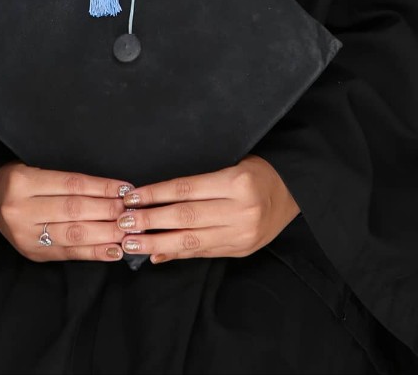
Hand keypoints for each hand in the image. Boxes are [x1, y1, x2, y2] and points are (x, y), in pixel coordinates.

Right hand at [0, 162, 131, 262]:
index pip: (71, 185)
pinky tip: (113, 250)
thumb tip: (113, 191)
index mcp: (23, 182)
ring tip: (128, 232)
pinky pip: (68, 253)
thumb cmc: (20, 179)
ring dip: (105, 234)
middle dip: (108, 212)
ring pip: (72, 234)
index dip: (101, 187)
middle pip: (73, 210)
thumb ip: (69, 182)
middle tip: (133, 213)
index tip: (125, 190)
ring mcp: (25, 235)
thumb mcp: (38, 169)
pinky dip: (93, 252)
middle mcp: (21, 209)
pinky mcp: (32, 254)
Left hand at [112, 156, 299, 263]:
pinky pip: (204, 253)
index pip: (186, 189)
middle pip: (186, 217)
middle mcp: (240, 210)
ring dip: (158, 243)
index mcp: (237, 182)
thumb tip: (156, 197)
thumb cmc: (257, 170)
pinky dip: (178, 254)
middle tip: (123, 223)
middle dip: (150, 222)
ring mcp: (242, 234)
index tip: (132, 196)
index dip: (156, 194)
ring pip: (192, 241)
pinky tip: (157, 254)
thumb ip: (197, 184)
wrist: (294, 192)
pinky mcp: (242, 250)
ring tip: (132, 243)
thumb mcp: (232, 164)